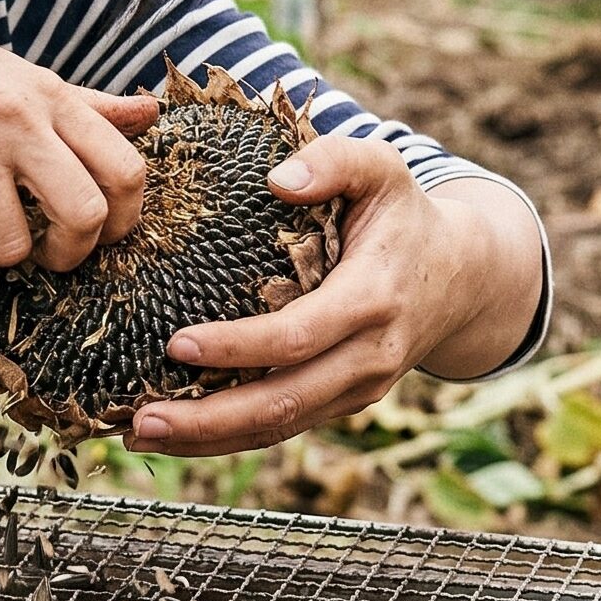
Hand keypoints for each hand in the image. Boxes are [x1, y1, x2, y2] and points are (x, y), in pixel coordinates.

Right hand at [0, 21, 155, 275]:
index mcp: (49, 95)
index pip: (126, 169)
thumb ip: (84, 105)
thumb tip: (152, 113)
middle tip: (47, 256)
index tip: (98, 234)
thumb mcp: (14, 77)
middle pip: (85, 216)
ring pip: (13, 247)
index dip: (123, 219)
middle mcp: (16, 119)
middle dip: (71, 254)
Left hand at [126, 136, 544, 456]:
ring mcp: (356, 388)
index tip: (175, 344)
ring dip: (207, 440)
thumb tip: (279, 178)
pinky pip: (282, 428)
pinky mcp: (341, 403)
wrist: (461, 278)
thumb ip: (336, 160)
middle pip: (282, 401)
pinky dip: (226, 439)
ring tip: (139, 435)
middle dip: (208, 419)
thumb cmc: (403, 216)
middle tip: (141, 420)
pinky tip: (177, 435)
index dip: (237, 346)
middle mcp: (368, 357)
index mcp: (372, 299)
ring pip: (278, 427)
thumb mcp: (382, 170)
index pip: (298, 336)